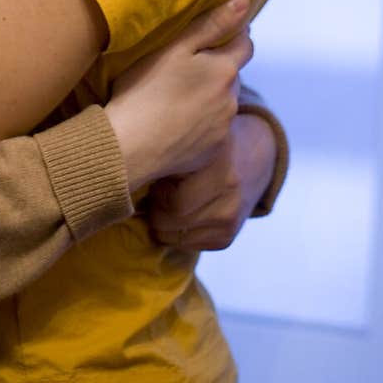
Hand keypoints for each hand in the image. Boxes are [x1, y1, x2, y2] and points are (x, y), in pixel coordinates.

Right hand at [103, 0, 253, 194]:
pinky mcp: (210, 153)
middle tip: (185, 66)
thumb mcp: (175, 48)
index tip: (216, 32)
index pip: (245, 43)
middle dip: (216, 68)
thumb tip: (244, 1)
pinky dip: (200, 124)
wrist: (129, 148)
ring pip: (222, 103)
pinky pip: (211, 131)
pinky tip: (174, 122)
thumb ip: (212, 24)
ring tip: (175, 96)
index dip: (234, 34)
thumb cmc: (146, 90)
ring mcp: (222, 129)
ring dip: (208, 97)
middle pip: (231, 74)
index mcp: (224, 70)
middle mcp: (231, 100)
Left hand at [147, 113, 275, 250]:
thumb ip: (166, 151)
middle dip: (155, 211)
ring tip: (167, 202)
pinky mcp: (228, 236)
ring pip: (176, 238)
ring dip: (163, 224)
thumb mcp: (191, 137)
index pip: (173, 202)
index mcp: (218, 164)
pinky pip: (188, 246)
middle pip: (171, 222)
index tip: (156, 180)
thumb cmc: (208, 144)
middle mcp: (229, 193)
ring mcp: (231, 218)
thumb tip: (127, 171)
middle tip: (156, 193)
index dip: (156, 193)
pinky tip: (181, 213)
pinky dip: (177, 233)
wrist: (255, 155)